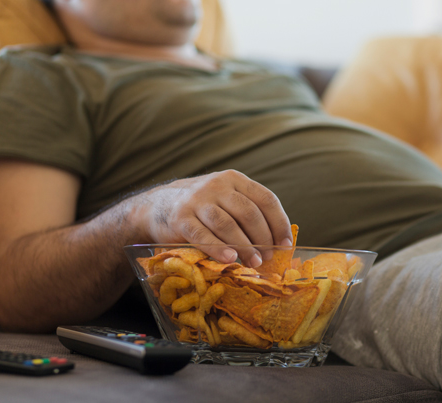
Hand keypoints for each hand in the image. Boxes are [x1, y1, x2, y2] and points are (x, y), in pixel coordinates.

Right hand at [135, 170, 292, 266]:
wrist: (156, 206)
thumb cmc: (202, 208)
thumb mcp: (225, 200)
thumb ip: (248, 212)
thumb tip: (278, 242)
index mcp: (235, 179)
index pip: (266, 199)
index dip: (279, 223)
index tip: (285, 244)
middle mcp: (217, 185)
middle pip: (249, 213)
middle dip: (263, 238)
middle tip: (268, 258)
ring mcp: (197, 200)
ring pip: (228, 224)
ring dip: (245, 246)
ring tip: (254, 263)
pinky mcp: (180, 217)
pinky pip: (202, 234)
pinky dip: (218, 248)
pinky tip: (229, 259)